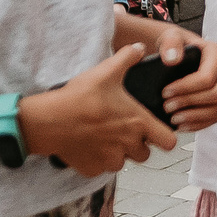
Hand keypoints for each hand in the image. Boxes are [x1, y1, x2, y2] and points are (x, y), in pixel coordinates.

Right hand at [20, 45, 173, 173]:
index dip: (165, 136)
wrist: (47, 121)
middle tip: (122, 130)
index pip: (169, 142)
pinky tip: (88, 144)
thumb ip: (127, 58)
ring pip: (122, 161)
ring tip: (103, 135)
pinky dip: (96, 160)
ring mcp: (109, 160)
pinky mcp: (92, 169)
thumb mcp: (105, 72)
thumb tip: (139, 47)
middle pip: (144, 153)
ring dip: (117, 153)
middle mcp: (127, 145)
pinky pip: (101, 168)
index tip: (156, 131)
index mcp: (137, 124)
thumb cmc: (78, 98)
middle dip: (137, 144)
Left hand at [147, 26, 216, 130]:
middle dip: (190, 103)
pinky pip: (216, 117)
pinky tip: (182, 125)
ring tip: (173, 118)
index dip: (186, 88)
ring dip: (195, 117)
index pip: (207, 77)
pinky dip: (199, 124)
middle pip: (216, 94)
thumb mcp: (170, 37)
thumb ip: (170, 43)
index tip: (165, 92)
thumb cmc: (175, 45)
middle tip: (167, 107)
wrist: (179, 53)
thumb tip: (172, 59)